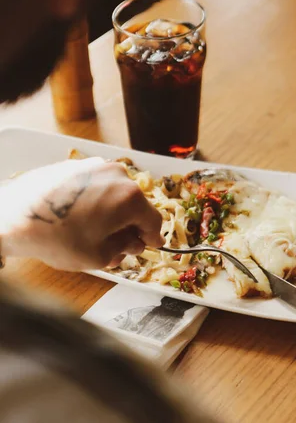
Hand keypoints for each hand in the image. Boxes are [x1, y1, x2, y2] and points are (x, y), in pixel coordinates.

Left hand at [0, 157, 162, 270]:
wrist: (14, 217)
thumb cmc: (58, 239)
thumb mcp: (99, 257)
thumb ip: (125, 249)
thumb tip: (132, 242)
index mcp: (130, 198)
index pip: (153, 220)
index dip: (152, 237)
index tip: (149, 245)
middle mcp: (117, 175)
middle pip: (134, 205)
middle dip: (129, 226)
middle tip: (117, 246)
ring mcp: (95, 166)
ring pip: (114, 194)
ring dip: (112, 213)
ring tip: (93, 234)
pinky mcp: (75, 165)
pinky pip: (96, 185)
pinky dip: (95, 201)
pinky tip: (79, 218)